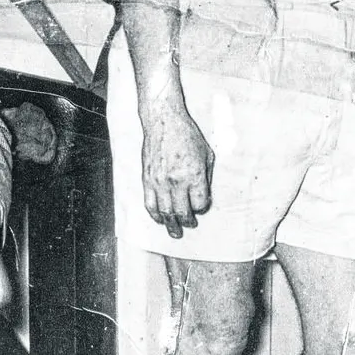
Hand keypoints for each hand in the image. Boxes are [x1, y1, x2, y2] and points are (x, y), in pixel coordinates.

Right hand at [141, 103, 213, 238]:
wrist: (163, 122)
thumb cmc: (188, 136)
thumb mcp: (207, 154)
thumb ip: (206, 177)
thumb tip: (204, 196)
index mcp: (194, 175)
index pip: (200, 204)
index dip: (202, 208)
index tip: (202, 206)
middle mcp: (176, 181)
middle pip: (183, 212)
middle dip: (188, 222)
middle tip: (190, 225)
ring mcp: (160, 182)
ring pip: (165, 213)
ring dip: (171, 225)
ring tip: (175, 232)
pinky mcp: (147, 180)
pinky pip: (150, 205)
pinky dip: (156, 216)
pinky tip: (160, 219)